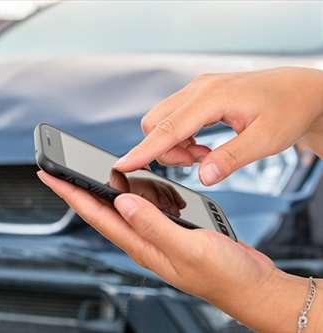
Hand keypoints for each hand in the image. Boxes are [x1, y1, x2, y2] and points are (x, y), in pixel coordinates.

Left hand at [37, 171, 322, 332]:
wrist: (250, 286)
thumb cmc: (224, 275)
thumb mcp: (188, 247)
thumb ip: (153, 225)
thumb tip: (121, 201)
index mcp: (141, 246)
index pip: (95, 214)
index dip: (69, 193)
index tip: (48, 175)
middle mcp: (142, 241)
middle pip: (101, 210)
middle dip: (77, 188)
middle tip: (60, 167)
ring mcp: (155, 237)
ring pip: (122, 207)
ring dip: (106, 189)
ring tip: (93, 171)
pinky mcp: (170, 231)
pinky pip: (145, 208)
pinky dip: (138, 193)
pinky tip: (138, 185)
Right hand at [114, 67, 322, 184]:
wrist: (300, 91)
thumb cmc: (288, 110)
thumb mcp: (266, 141)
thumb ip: (231, 159)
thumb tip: (203, 176)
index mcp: (212, 98)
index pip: (167, 129)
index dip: (143, 150)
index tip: (123, 165)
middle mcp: (199, 90)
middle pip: (155, 123)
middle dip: (165, 150)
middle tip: (197, 162)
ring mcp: (197, 90)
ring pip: (162, 121)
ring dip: (173, 145)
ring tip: (204, 155)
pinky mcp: (199, 95)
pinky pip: (174, 118)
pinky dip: (180, 137)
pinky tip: (203, 145)